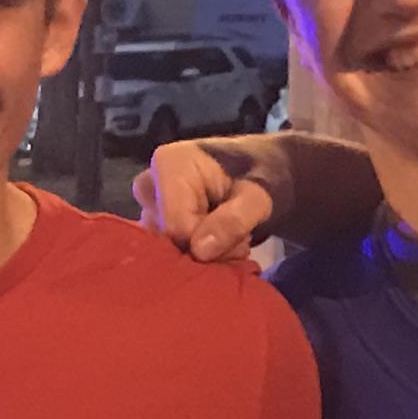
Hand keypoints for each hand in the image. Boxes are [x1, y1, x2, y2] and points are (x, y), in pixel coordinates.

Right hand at [136, 140, 277, 263]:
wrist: (267, 173)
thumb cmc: (264, 176)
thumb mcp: (260, 197)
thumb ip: (235, 220)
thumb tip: (199, 250)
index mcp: (169, 164)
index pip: (175, 226)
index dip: (207, 245)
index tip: (240, 242)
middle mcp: (150, 183)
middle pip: (166, 238)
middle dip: (205, 251)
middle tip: (239, 242)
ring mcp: (150, 204)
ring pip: (167, 248)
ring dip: (203, 254)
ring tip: (232, 239)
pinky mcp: (156, 220)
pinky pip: (168, 250)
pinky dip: (197, 253)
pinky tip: (219, 242)